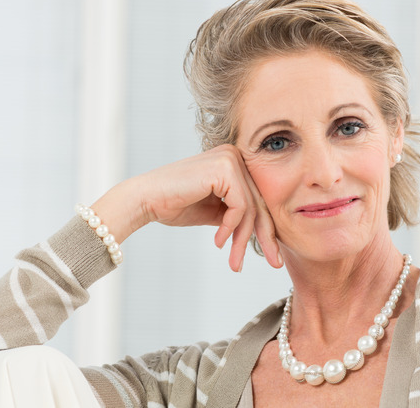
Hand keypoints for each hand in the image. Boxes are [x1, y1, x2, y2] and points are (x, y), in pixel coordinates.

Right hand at [93, 145, 281, 271]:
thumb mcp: (214, 211)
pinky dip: (231, 227)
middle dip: (264, 237)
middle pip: (259, 202)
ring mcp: (230, 159)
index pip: (257, 199)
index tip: (272, 255)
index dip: (265, 229)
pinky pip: (240, 206)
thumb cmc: (174, 205)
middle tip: (274, 264)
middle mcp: (234, 155)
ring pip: (252, 207)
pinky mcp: (224, 169)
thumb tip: (263, 231)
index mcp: (233, 162)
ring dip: (243, 239)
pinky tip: (218, 241)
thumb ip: (236, 214)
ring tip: (234, 262)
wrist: (145, 200)